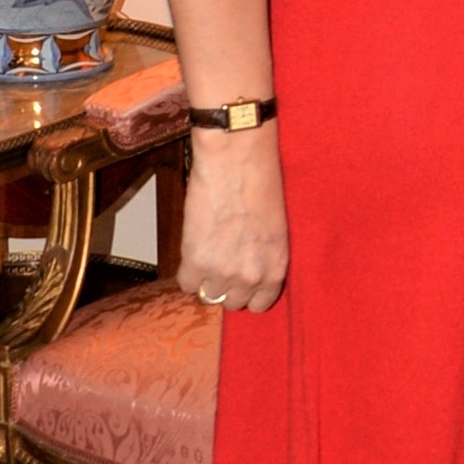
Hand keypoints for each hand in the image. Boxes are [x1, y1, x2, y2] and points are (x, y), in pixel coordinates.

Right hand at [178, 131, 288, 311]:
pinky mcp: (196, 260)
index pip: (260, 304)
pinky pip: (186, 283)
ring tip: (207, 253)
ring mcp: (223, 271)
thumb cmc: (260, 181)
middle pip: (233, 302)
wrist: (236, 159)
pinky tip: (194, 248)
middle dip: (227, 284)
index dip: (248, 291)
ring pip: (209, 296)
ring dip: (206, 278)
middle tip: (221, 261)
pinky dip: (187, 270)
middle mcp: (252, 276)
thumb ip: (262, 255)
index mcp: (277, 267)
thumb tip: (246, 267)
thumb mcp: (275, 227)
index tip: (240, 279)